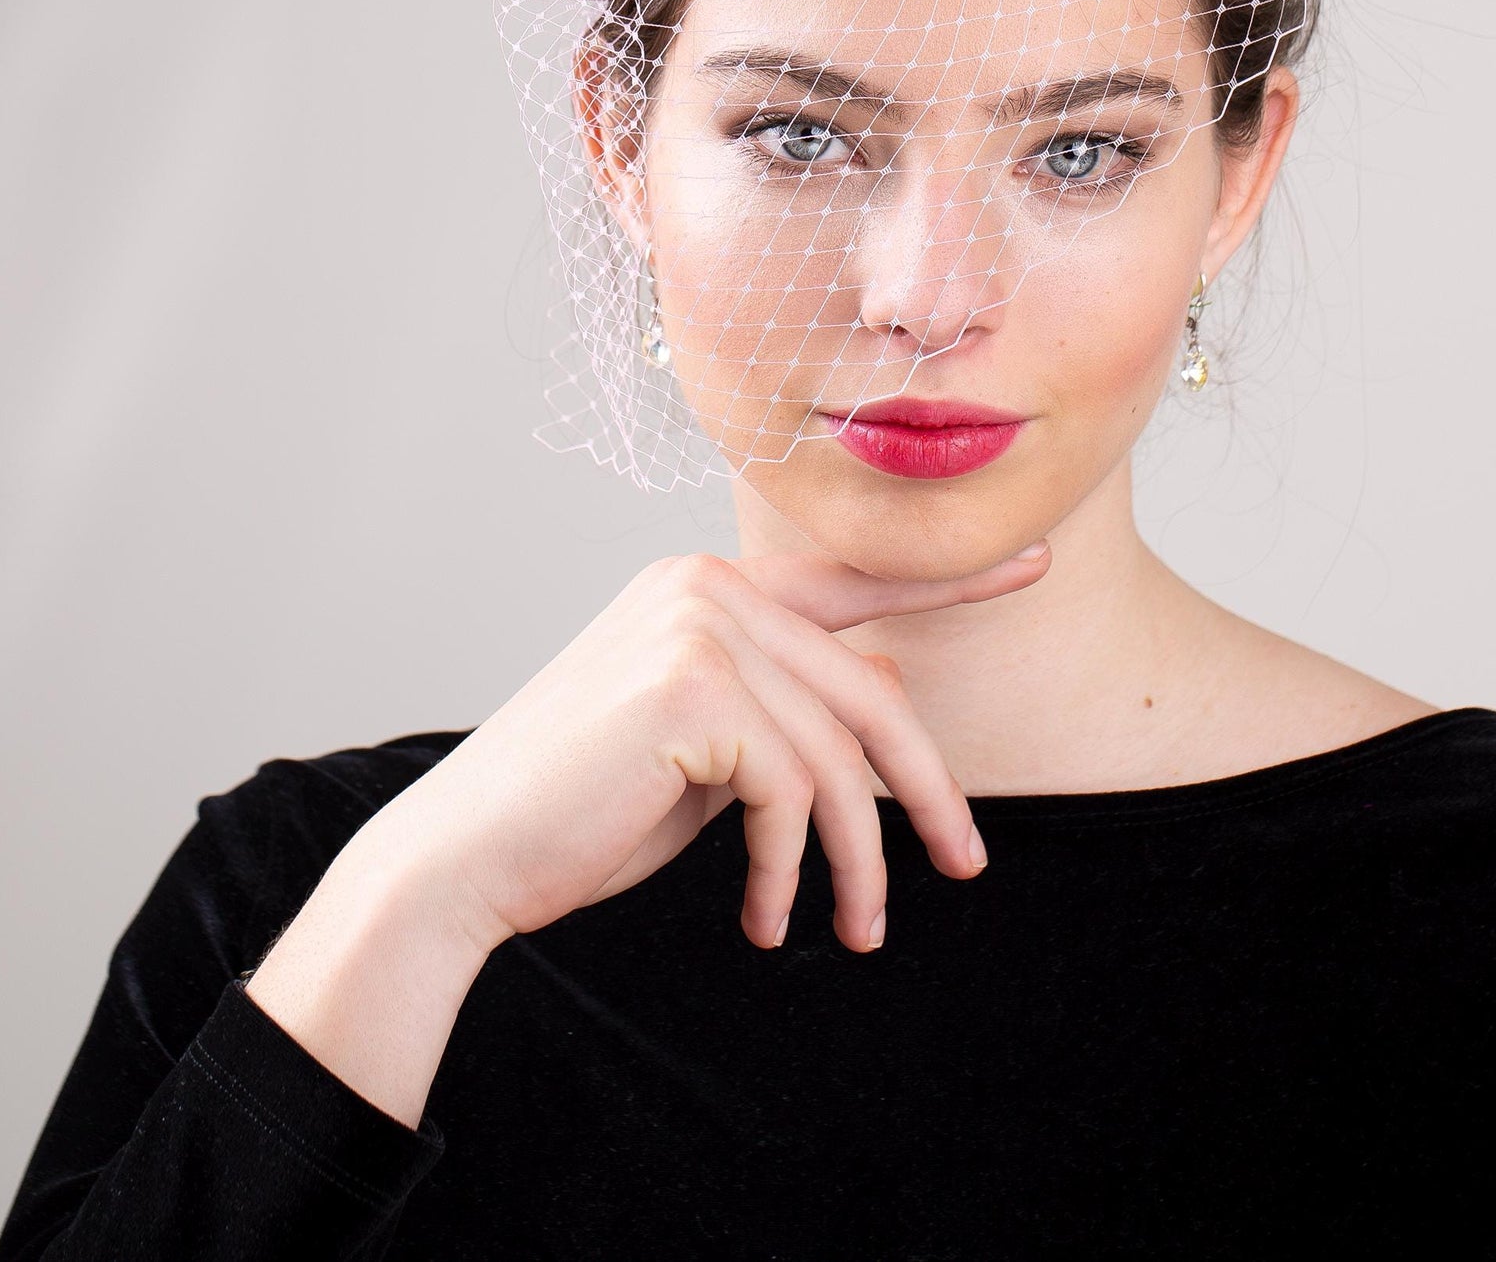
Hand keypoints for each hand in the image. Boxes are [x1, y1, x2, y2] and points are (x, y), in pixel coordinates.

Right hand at [364, 541, 1051, 955]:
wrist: (463, 861)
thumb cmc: (583, 810)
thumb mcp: (711, 752)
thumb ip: (789, 710)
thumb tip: (889, 691)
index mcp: (708, 583)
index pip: (851, 583)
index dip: (947, 583)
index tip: (1032, 566)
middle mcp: (706, 583)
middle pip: (868, 692)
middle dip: (926, 791)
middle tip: (966, 865)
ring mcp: (698, 626)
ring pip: (839, 755)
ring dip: (857, 860)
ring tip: (853, 929)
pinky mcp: (693, 686)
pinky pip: (793, 792)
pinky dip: (792, 872)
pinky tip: (768, 920)